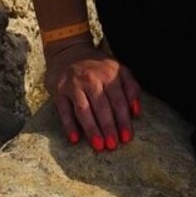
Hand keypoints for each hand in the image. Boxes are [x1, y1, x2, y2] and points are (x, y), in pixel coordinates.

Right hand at [42, 39, 142, 153]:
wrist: (69, 50)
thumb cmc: (98, 66)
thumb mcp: (119, 69)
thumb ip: (131, 87)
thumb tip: (136, 112)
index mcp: (110, 73)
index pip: (119, 100)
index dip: (123, 120)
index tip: (126, 138)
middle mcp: (92, 78)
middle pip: (102, 107)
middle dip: (109, 128)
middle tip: (113, 146)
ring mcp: (74, 83)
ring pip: (84, 110)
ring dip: (92, 129)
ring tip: (98, 145)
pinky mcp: (59, 89)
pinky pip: (64, 110)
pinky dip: (69, 125)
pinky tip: (75, 139)